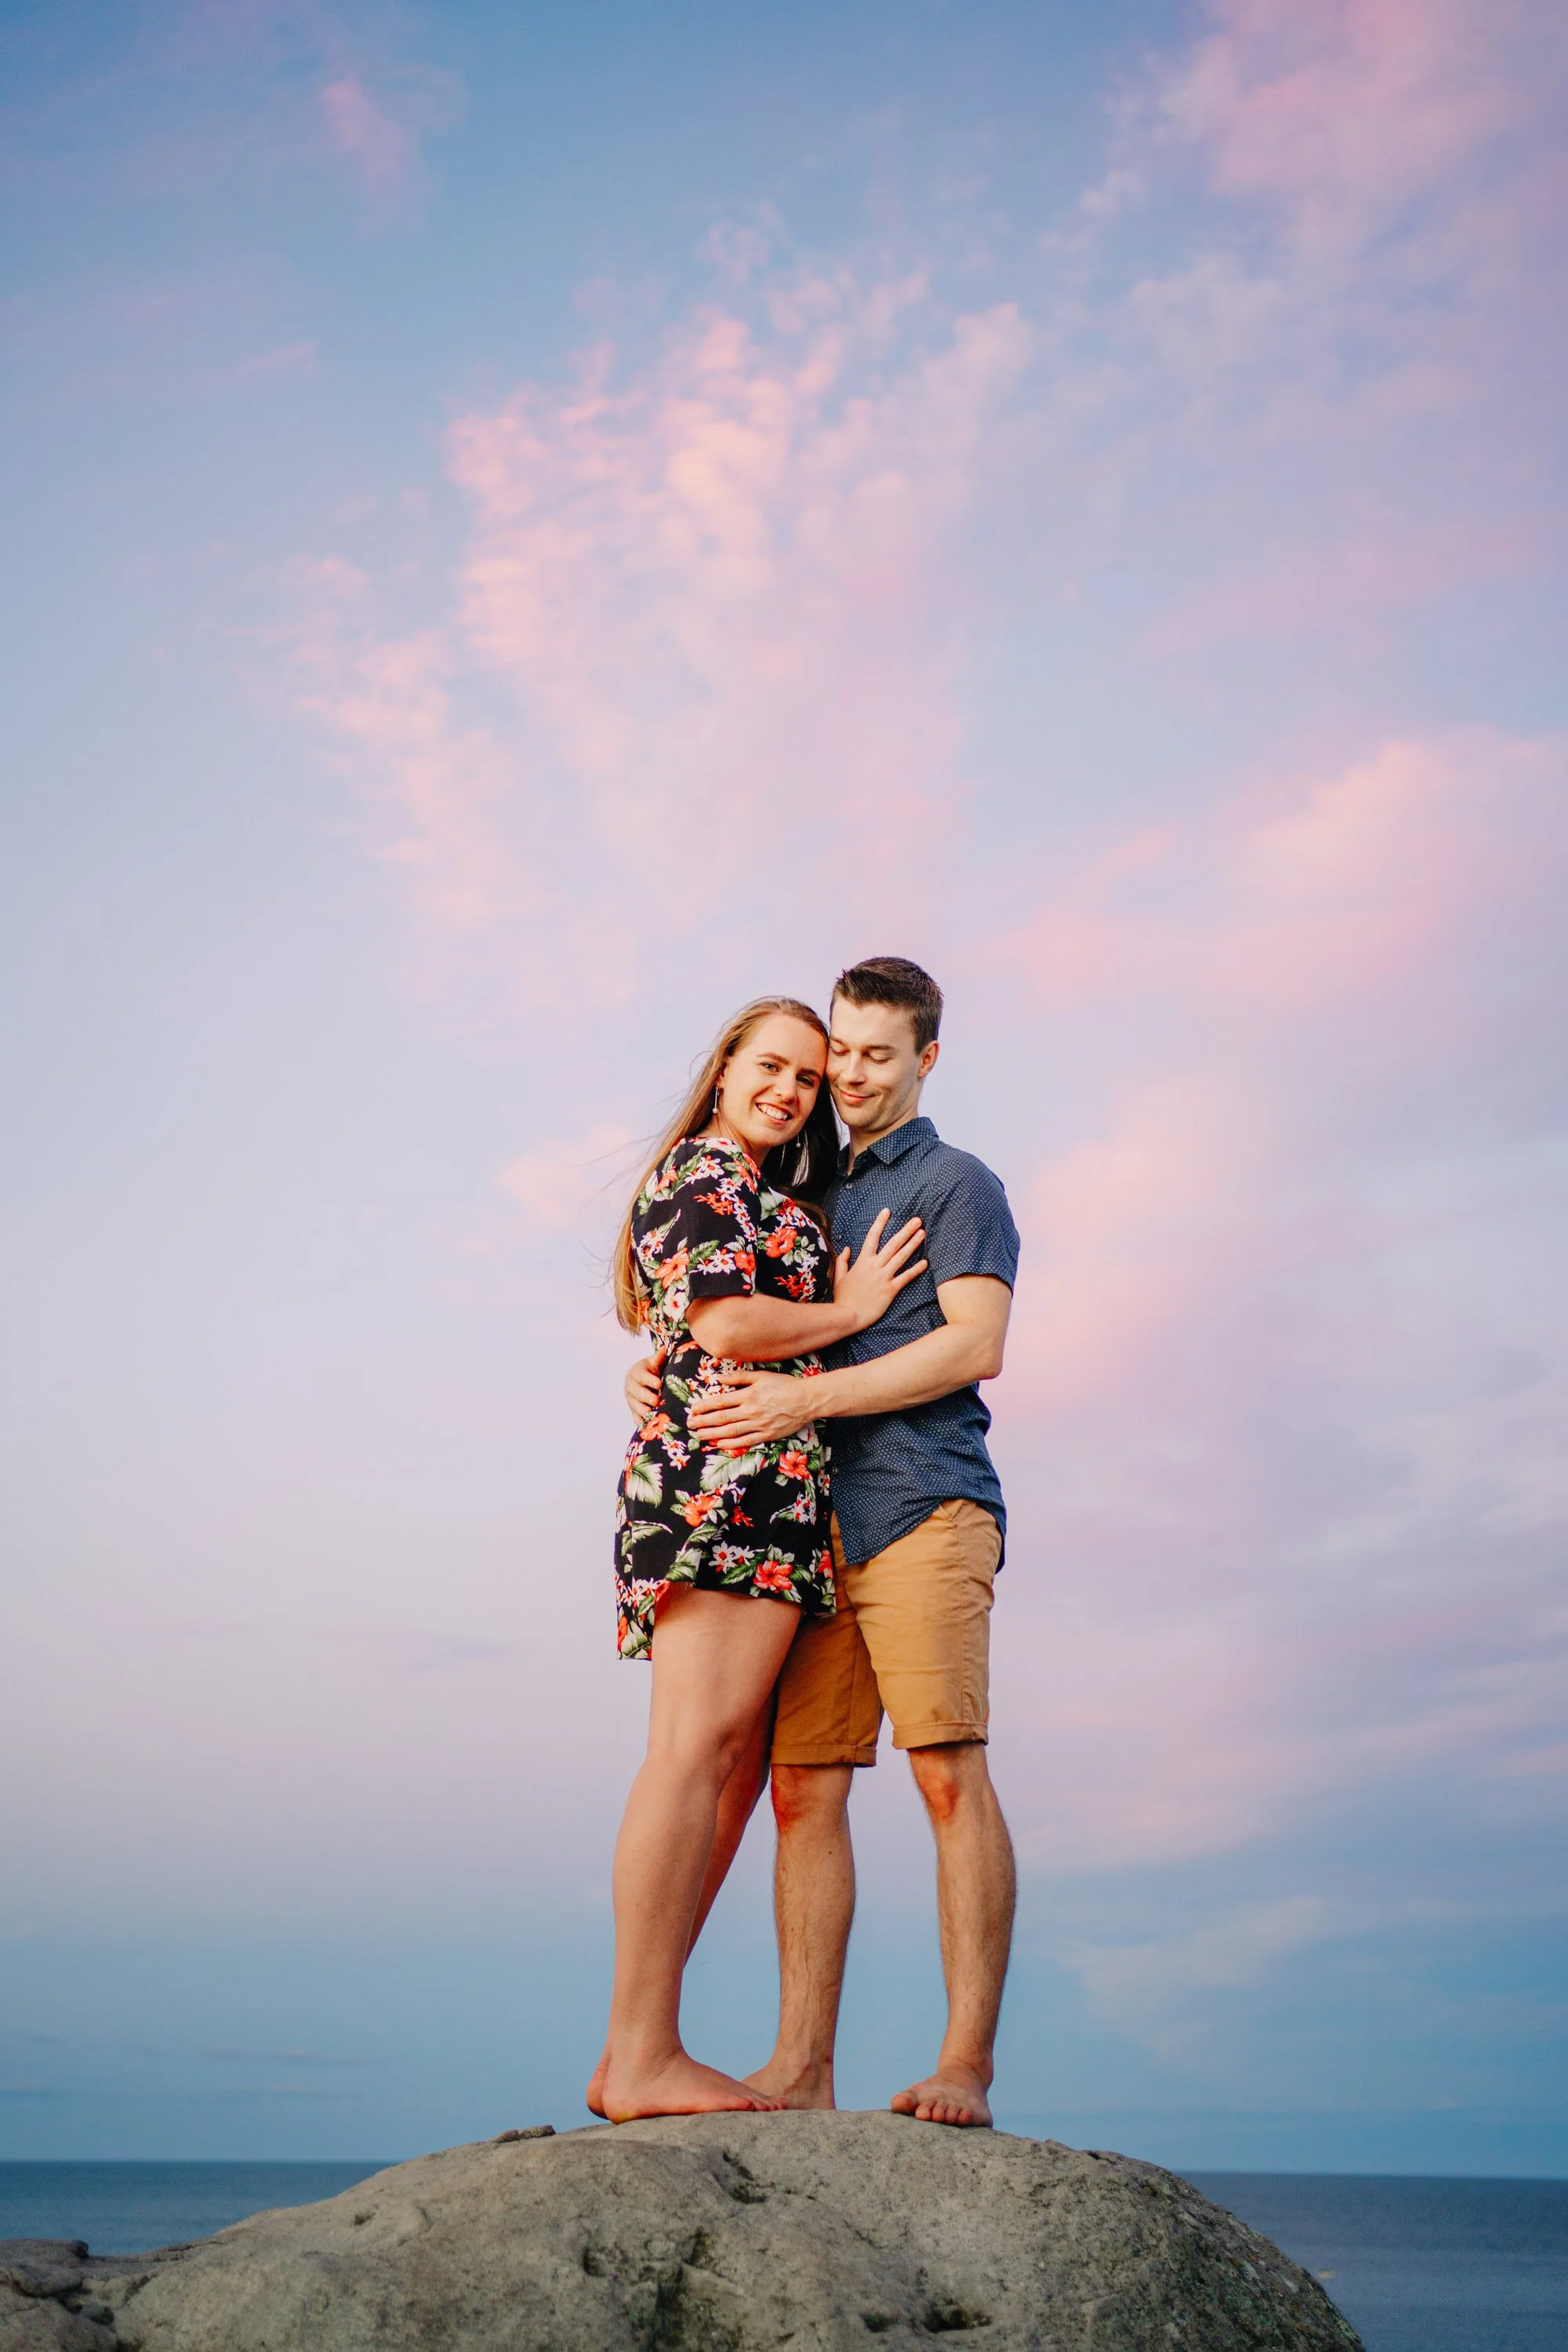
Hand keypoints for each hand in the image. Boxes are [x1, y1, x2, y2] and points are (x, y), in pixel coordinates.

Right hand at [624, 1350, 664, 1422]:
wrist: (640, 1380)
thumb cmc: (651, 1370)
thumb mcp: (654, 1362)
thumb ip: (659, 1357)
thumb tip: (664, 1348)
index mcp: (636, 1373)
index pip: (642, 1377)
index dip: (650, 1380)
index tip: (659, 1383)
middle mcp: (631, 1386)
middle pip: (638, 1393)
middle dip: (646, 1396)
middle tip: (656, 1400)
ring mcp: (631, 1400)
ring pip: (635, 1406)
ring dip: (642, 1410)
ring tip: (651, 1414)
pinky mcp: (633, 1410)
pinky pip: (635, 1417)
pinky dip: (640, 1422)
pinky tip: (645, 1426)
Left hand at [687, 1367, 816, 1450]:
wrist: (807, 1400)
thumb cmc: (784, 1385)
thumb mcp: (761, 1376)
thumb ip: (739, 1377)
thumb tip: (719, 1379)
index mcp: (748, 1395)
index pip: (721, 1402)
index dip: (705, 1406)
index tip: (693, 1410)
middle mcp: (751, 1411)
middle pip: (722, 1418)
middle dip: (703, 1422)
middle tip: (690, 1425)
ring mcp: (759, 1424)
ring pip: (730, 1431)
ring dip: (712, 1434)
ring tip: (699, 1435)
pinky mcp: (767, 1435)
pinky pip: (745, 1441)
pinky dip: (731, 1443)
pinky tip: (720, 1444)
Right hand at [832, 1208, 926, 1332]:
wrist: (848, 1315)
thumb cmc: (843, 1297)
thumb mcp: (839, 1277)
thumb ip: (842, 1260)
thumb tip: (847, 1248)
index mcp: (862, 1261)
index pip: (872, 1236)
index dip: (880, 1222)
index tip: (887, 1211)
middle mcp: (875, 1266)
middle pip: (893, 1244)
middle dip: (906, 1230)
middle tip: (917, 1220)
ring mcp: (884, 1277)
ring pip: (901, 1257)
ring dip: (913, 1244)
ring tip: (923, 1233)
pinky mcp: (890, 1289)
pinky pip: (905, 1277)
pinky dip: (916, 1270)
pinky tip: (925, 1262)